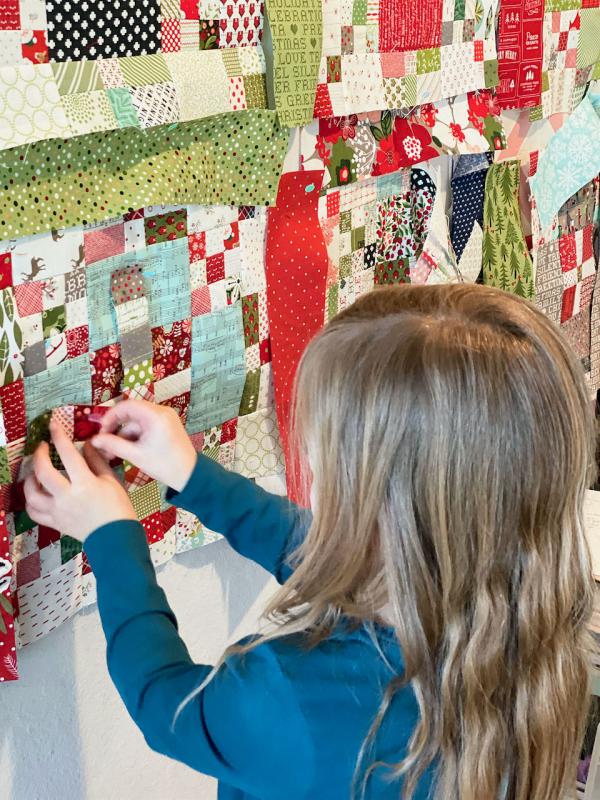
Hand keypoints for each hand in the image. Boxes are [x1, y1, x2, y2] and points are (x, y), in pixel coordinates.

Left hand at [24, 423, 136, 541]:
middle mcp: (67, 497)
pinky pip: (34, 513)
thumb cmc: (118, 508)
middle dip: (39, 455)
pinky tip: (35, 493)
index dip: (59, 437)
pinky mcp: (55, 523)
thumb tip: (86, 445)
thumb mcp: (111, 480)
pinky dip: (30, 502)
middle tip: (42, 447)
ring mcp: (58, 511)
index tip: (54, 425)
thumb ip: (97, 461)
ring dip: (29, 480)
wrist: (117, 538)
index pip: (68, 454)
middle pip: (43, 472)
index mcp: (85, 484)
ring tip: (34, 472)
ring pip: (32, 494)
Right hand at [91, 400, 196, 492]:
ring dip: (125, 433)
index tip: (102, 430)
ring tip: (114, 451)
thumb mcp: (136, 456)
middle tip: (105, 441)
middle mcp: (162, 412)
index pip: (127, 406)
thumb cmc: (165, 466)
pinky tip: (128, 449)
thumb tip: (95, 439)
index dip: (111, 416)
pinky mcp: (166, 425)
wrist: (189, 475)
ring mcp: (166, 417)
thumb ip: (113, 445)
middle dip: (117, 427)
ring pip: (137, 421)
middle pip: (131, 412)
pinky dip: (135, 435)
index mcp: (156, 416)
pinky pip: (145, 425)